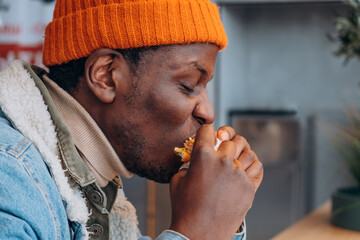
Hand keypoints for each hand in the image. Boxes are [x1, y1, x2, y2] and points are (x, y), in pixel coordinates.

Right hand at [169, 125, 262, 239]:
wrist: (200, 234)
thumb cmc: (186, 208)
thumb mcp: (177, 181)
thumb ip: (188, 164)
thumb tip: (195, 160)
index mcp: (202, 156)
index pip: (208, 130)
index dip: (206, 133)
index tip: (208, 137)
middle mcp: (223, 161)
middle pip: (230, 140)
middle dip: (224, 143)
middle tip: (221, 149)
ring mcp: (238, 174)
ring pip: (247, 151)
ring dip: (240, 152)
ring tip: (234, 158)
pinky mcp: (249, 187)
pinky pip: (257, 168)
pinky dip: (252, 165)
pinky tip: (244, 168)